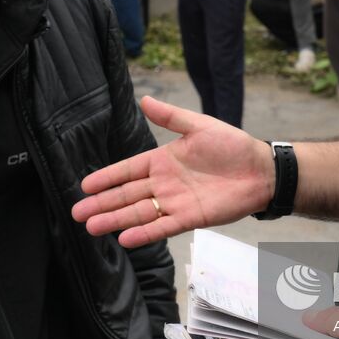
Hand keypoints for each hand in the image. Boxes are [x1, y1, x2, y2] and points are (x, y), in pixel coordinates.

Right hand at [71, 96, 274, 247]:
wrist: (260, 170)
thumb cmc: (232, 145)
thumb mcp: (199, 125)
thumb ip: (170, 117)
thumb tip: (144, 99)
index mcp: (163, 160)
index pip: (127, 170)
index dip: (106, 178)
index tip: (84, 185)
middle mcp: (164, 183)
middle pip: (127, 195)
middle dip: (102, 203)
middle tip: (78, 213)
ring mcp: (175, 202)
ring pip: (139, 213)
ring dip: (116, 220)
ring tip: (92, 228)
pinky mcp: (190, 218)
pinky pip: (162, 227)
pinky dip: (144, 233)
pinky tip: (125, 239)